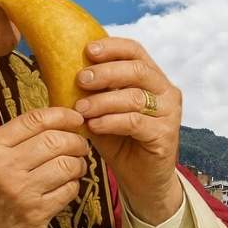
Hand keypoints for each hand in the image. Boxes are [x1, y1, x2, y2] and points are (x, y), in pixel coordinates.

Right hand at [0, 107, 88, 227]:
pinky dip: (74, 185)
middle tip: (81, 147)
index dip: (62, 116)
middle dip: (76, 142)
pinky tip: (67, 186)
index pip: (35, 119)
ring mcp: (21, 191)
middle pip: (55, 140)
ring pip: (67, 164)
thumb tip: (57, 122)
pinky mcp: (35, 213)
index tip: (76, 119)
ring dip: (79, 164)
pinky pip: (69, 190)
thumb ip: (14, 140)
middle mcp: (4, 166)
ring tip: (76, 167)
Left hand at [73, 37, 182, 224]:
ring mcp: (169, 113)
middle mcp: (165, 91)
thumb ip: (92, 92)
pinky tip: (94, 126)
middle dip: (106, 72)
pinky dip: (111, 121)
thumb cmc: (120, 142)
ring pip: (134, 96)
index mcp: (152, 78)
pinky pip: (135, 122)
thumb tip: (57, 69)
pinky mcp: (166, 135)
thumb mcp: (102, 112)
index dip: (112, 47)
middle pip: (137, 69)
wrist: (141, 181)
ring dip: (103, 101)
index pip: (135, 51)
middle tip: (81, 80)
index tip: (87, 50)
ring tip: (80, 109)